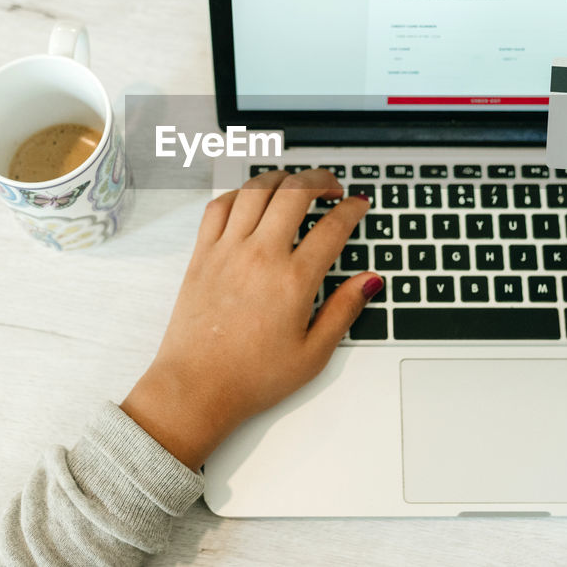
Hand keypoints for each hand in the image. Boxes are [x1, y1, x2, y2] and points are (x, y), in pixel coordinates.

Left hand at [121, 168, 377, 468]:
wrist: (196, 387)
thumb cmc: (251, 377)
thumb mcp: (313, 354)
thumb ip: (344, 310)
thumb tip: (369, 281)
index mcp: (293, 280)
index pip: (333, 226)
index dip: (353, 209)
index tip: (359, 205)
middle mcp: (260, 256)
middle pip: (296, 191)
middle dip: (321, 179)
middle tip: (332, 187)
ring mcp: (227, 250)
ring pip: (257, 189)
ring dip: (282, 178)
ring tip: (296, 184)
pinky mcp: (202, 254)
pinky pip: (220, 205)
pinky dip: (240, 193)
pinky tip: (252, 199)